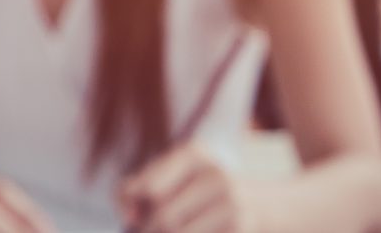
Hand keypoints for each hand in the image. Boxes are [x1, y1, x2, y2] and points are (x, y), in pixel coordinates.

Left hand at [117, 143, 248, 232]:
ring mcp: (231, 202)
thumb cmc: (192, 191)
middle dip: (149, 230)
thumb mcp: (166, 178)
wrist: (252, 202)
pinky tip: (194, 230)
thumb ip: (132, 190)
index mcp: (194, 154)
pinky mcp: (238, 225)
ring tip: (172, 229)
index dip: (133, 208)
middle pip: (163, 217)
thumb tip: (128, 218)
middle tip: (150, 230)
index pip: (150, 188)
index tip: (132, 216)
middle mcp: (215, 174)